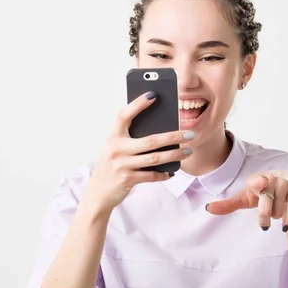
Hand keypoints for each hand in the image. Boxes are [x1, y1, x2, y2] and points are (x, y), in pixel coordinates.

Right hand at [82, 91, 194, 215]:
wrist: (97, 193)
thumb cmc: (111, 165)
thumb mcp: (116, 148)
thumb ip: (130, 138)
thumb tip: (161, 128)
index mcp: (113, 137)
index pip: (124, 115)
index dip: (137, 104)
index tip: (153, 94)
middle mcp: (116, 149)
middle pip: (150, 140)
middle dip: (173, 137)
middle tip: (189, 134)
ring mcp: (122, 165)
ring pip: (155, 158)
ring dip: (174, 154)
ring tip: (188, 151)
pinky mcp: (127, 180)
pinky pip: (151, 175)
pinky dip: (164, 173)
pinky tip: (172, 171)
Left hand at [205, 170, 287, 230]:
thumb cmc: (263, 195)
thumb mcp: (246, 200)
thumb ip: (228, 205)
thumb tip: (207, 208)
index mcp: (256, 178)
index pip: (256, 181)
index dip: (258, 182)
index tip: (262, 182)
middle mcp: (271, 176)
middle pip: (267, 200)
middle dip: (265, 216)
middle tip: (264, 226)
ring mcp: (285, 181)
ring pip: (279, 207)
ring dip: (277, 216)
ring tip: (276, 212)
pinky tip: (285, 227)